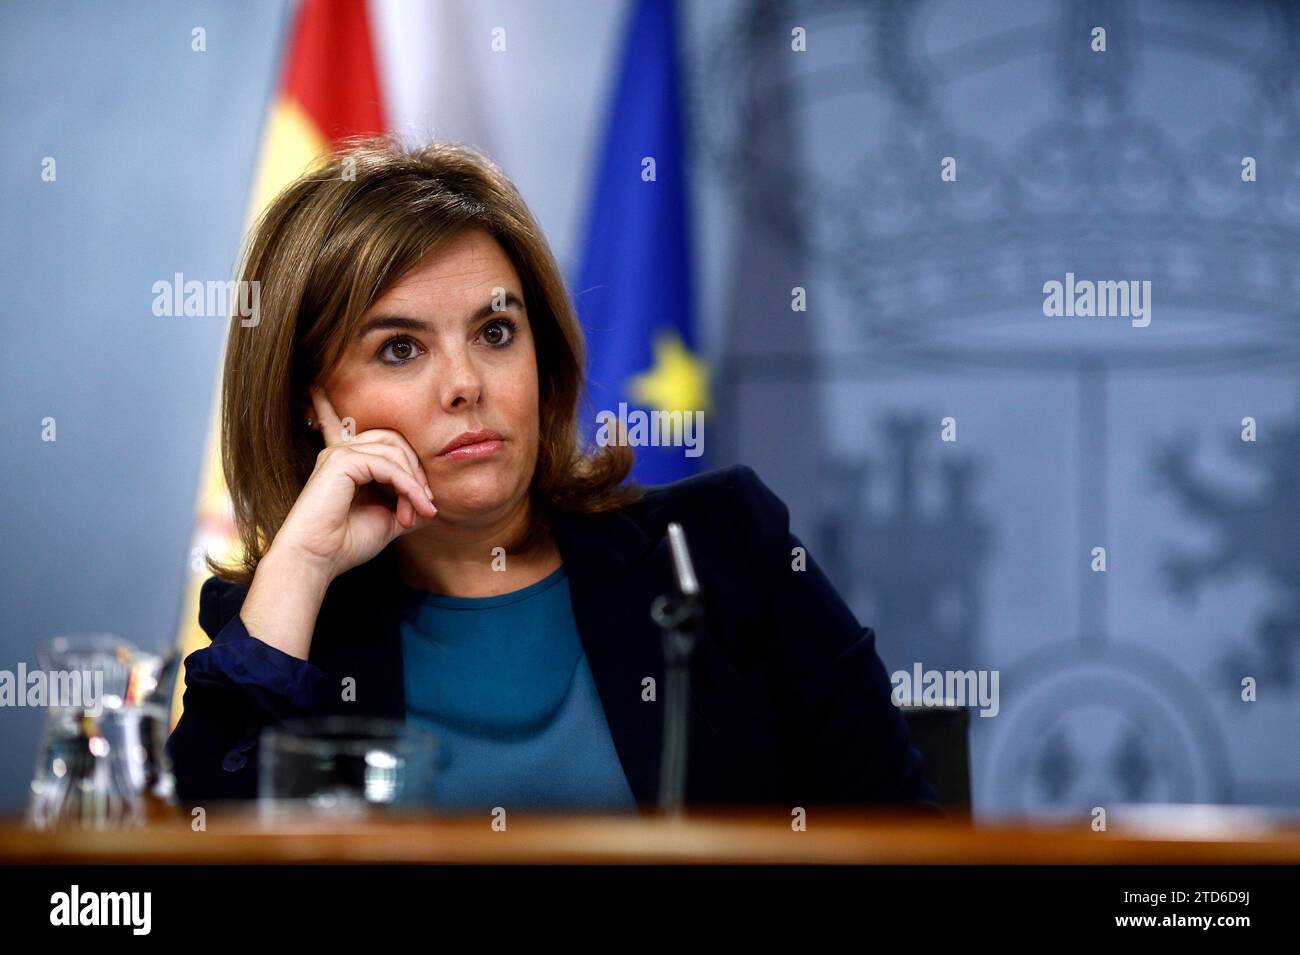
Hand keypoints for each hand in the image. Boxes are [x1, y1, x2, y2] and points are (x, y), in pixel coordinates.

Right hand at [270, 385, 438, 580]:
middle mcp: (344, 452)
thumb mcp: (388, 520)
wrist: (316, 560)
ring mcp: (340, 454)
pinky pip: (387, 465)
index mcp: (352, 462)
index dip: (416, 472)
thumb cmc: (345, 543)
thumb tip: (435, 501)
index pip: (394, 447)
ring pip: (395, 450)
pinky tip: (410, 511)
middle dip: (418, 472)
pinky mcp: (341, 462)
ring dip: (414, 483)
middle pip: (396, 440)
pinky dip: (406, 486)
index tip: (427, 507)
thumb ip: (409, 504)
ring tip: (417, 513)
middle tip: (426, 506)